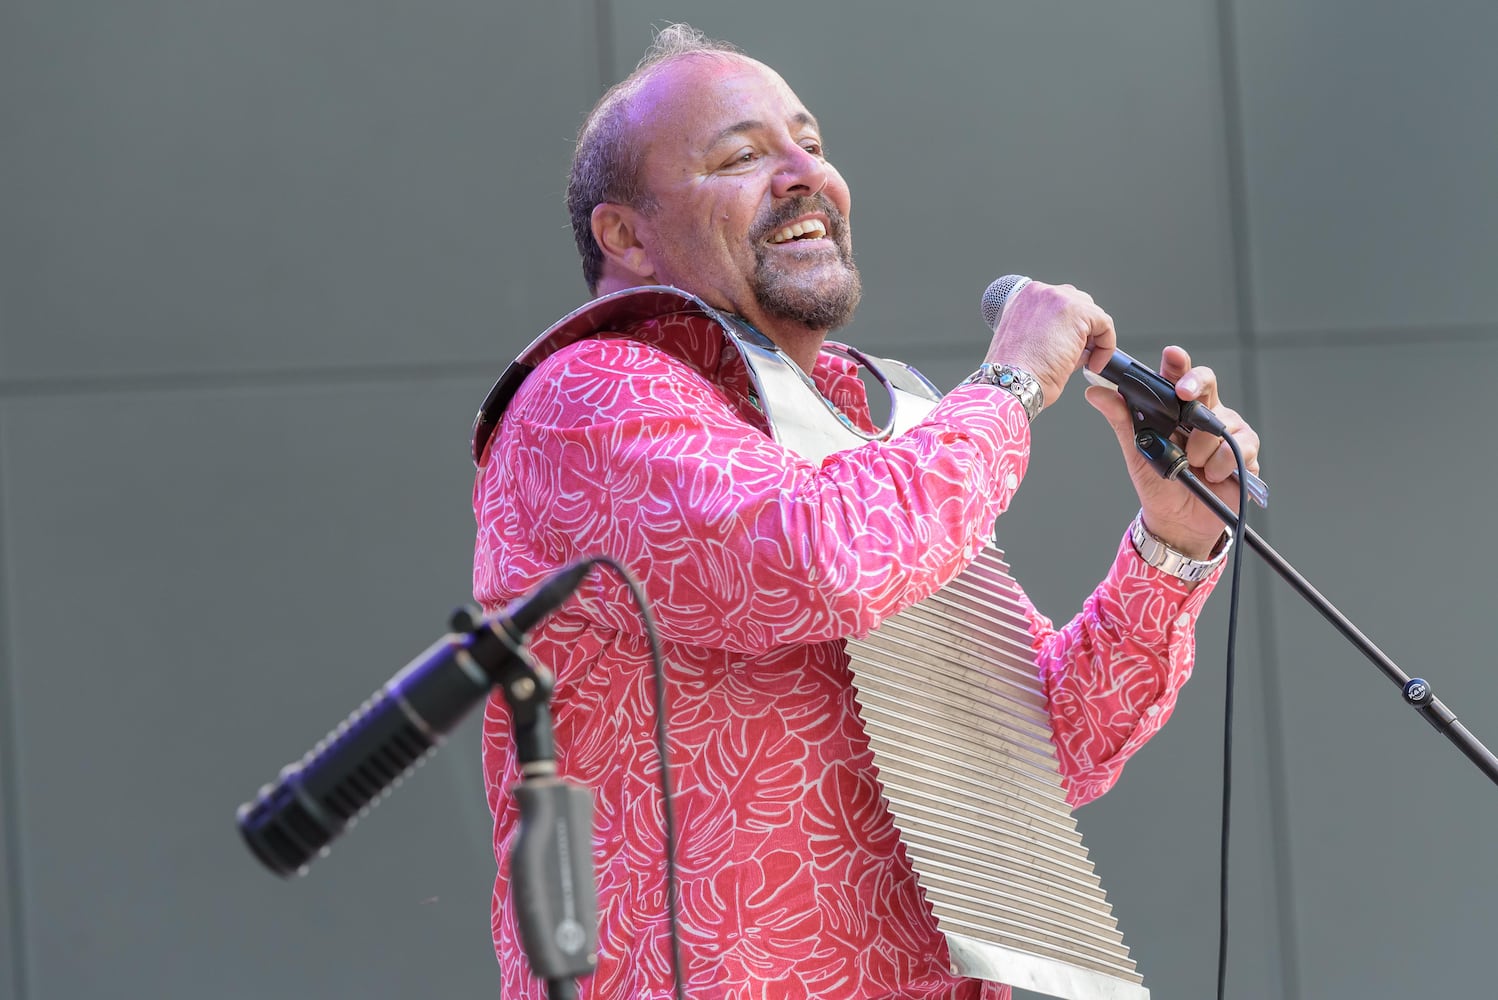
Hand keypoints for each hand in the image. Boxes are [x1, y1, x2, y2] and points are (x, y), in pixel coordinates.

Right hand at [985, 280, 1115, 408]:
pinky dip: (1105, 346)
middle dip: (1082, 330)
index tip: (1068, 346)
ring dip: (1092, 338)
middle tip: (1079, 355)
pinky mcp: (1077, 312)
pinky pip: (1104, 324)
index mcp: (1021, 299)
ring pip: (1091, 313)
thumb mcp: (1027, 346)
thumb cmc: (1013, 374)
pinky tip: (1093, 364)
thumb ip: (1051, 335)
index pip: (1056, 304)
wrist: (1012, 383)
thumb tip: (1080, 344)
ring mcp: (1057, 298)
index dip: (1067, 327)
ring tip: (1085, 361)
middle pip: (1076, 302)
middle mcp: (1037, 292)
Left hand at [1085, 346, 1261, 558]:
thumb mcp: (1137, 451)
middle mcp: (1205, 413)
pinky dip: (1220, 464)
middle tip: (1183, 393)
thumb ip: (1122, 420)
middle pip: (1206, 384)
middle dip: (1195, 385)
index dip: (1177, 363)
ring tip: (1190, 464)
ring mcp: (1227, 431)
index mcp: (1177, 409)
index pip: (1178, 377)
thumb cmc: (1158, 482)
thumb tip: (1095, 393)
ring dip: (1201, 446)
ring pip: (1219, 423)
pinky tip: (1211, 475)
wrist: (1177, 520)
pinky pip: (1237, 448)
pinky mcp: (1245, 453)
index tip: (1172, 355)